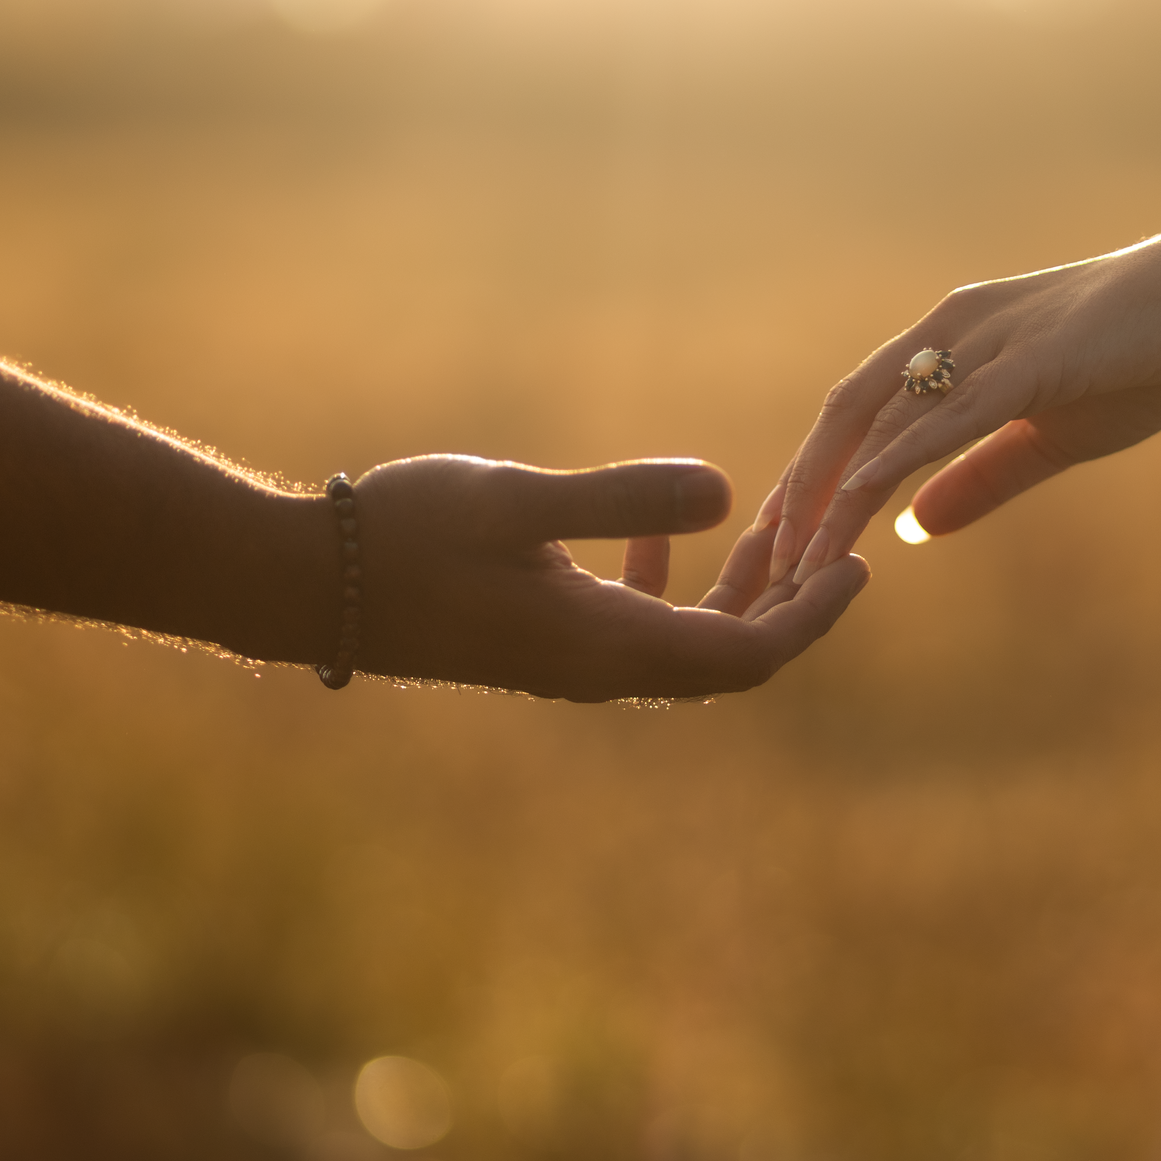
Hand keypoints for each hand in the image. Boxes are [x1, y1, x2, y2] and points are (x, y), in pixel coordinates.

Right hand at [353, 454, 868, 701]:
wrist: (301, 583)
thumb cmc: (405, 536)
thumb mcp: (517, 500)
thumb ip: (621, 497)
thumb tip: (727, 491)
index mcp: (603, 648)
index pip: (745, 657)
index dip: (812, 617)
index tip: (859, 562)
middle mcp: (595, 670)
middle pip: (728, 658)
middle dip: (788, 598)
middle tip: (828, 527)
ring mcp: (566, 662)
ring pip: (685, 643)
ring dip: (735, 588)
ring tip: (771, 520)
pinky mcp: (539, 641)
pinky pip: (637, 629)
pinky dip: (672, 585)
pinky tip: (665, 532)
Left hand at [767, 194, 1160, 584]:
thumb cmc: (1144, 357)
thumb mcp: (1050, 435)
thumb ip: (980, 477)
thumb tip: (914, 527)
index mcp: (952, 343)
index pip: (857, 413)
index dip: (812, 477)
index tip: (777, 542)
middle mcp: (952, 330)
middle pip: (845, 412)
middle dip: (800, 489)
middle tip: (762, 564)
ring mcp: (989, 340)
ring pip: (883, 418)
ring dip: (832, 492)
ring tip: (796, 558)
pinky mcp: (1032, 358)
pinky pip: (948, 416)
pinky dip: (897, 463)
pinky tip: (865, 507)